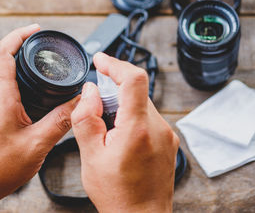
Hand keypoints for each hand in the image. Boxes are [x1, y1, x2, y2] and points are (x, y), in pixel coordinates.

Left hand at [0, 24, 78, 211]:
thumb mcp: (37, 144)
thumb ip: (60, 121)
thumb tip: (78, 103)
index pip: (3, 53)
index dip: (19, 36)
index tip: (35, 30)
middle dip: (16, 43)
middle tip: (34, 39)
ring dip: (10, 59)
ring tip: (30, 59)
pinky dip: (8, 77)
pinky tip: (21, 88)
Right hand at [71, 52, 178, 212]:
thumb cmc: (116, 194)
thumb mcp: (90, 156)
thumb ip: (86, 118)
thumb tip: (89, 91)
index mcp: (137, 129)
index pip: (133, 79)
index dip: (115, 64)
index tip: (100, 60)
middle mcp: (158, 128)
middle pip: (136, 89)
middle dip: (113, 88)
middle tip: (95, 105)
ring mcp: (166, 135)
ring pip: (141, 103)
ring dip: (121, 104)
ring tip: (106, 130)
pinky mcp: (168, 141)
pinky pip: (148, 116)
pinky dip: (131, 116)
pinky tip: (118, 137)